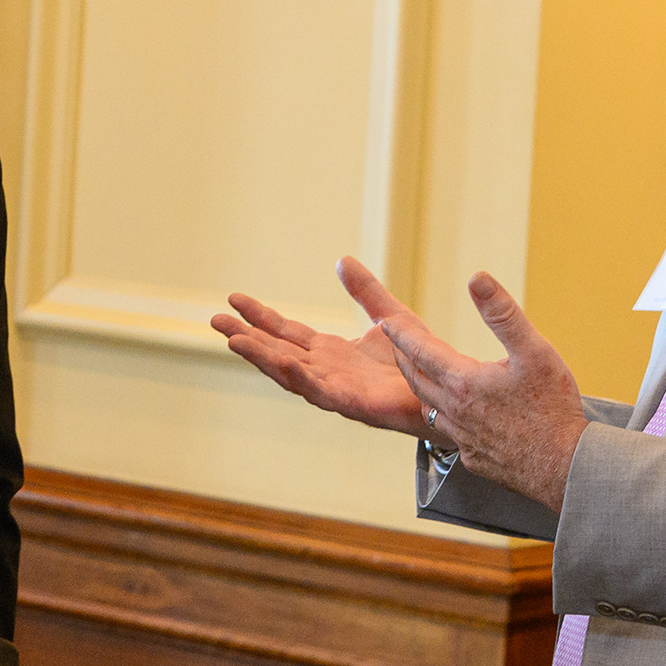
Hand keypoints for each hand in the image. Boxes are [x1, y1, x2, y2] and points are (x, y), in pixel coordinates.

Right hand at [211, 257, 431, 436]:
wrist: (450, 393)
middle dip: (247, 338)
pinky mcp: (354, 405)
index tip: (234, 299)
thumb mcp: (389, 316)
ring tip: (235, 340)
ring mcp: (337, 390)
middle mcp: (327, 372)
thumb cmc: (421, 362)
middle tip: (215, 320)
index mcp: (331, 353)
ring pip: (289, 374)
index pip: (286, 333)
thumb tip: (343, 260)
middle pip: (277, 353)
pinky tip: (282, 362)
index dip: (260, 317)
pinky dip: (298, 377)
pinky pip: (320, 391)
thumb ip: (366, 292)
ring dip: (262, 358)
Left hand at [377, 271, 587, 511]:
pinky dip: (444, 417)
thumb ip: (502, 313)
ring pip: (430, 408)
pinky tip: (454, 416)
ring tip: (420, 375)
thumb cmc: (553, 409)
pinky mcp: (474, 458)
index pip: (421, 351)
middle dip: (404, 359)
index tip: (386, 322)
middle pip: (417, 381)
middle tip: (396, 345)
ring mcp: (463, 438)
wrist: (565, 466)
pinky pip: (450, 433)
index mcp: (463, 382)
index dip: (402, 334)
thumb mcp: (534, 351)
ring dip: (420, 388)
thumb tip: (477, 279)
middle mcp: (455, 411)